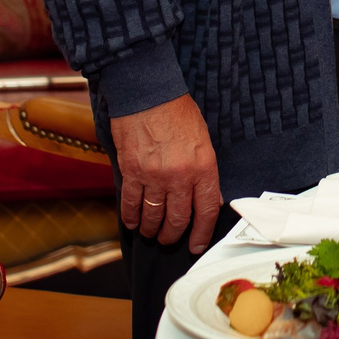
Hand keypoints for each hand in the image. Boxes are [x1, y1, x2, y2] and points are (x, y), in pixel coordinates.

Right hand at [111, 93, 221, 251]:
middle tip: (169, 240)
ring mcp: (154, 176)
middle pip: (178, 219)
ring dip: (152, 230)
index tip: (195, 245)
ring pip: (153, 216)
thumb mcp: (203, 141)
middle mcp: (180, 176)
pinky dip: (131, 217)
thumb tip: (208, 199)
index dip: (201, 234)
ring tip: (151, 233)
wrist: (148, 93)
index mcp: (203, 167)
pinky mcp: (132, 172)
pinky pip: (131, 204)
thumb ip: (205, 172)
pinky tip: (132, 222)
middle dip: (173, 235)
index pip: (206, 211)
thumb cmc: (177, 112)